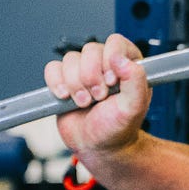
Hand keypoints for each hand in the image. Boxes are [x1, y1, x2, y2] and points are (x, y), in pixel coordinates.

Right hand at [44, 34, 150, 157]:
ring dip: (75, 84)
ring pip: (70, 59)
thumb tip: (122, 59)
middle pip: (90, 50)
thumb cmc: (118, 128)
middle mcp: (105, 64)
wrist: (98, 146)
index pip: (115, 43)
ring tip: (85, 102)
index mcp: (127, 64)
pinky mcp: (63, 80)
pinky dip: (56, 83)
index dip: (110, 60)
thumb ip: (136, 80)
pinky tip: (66, 97)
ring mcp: (83, 71)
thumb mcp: (134, 107)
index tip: (112, 82)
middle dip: (91, 77)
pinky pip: (52, 68)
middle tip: (99, 97)